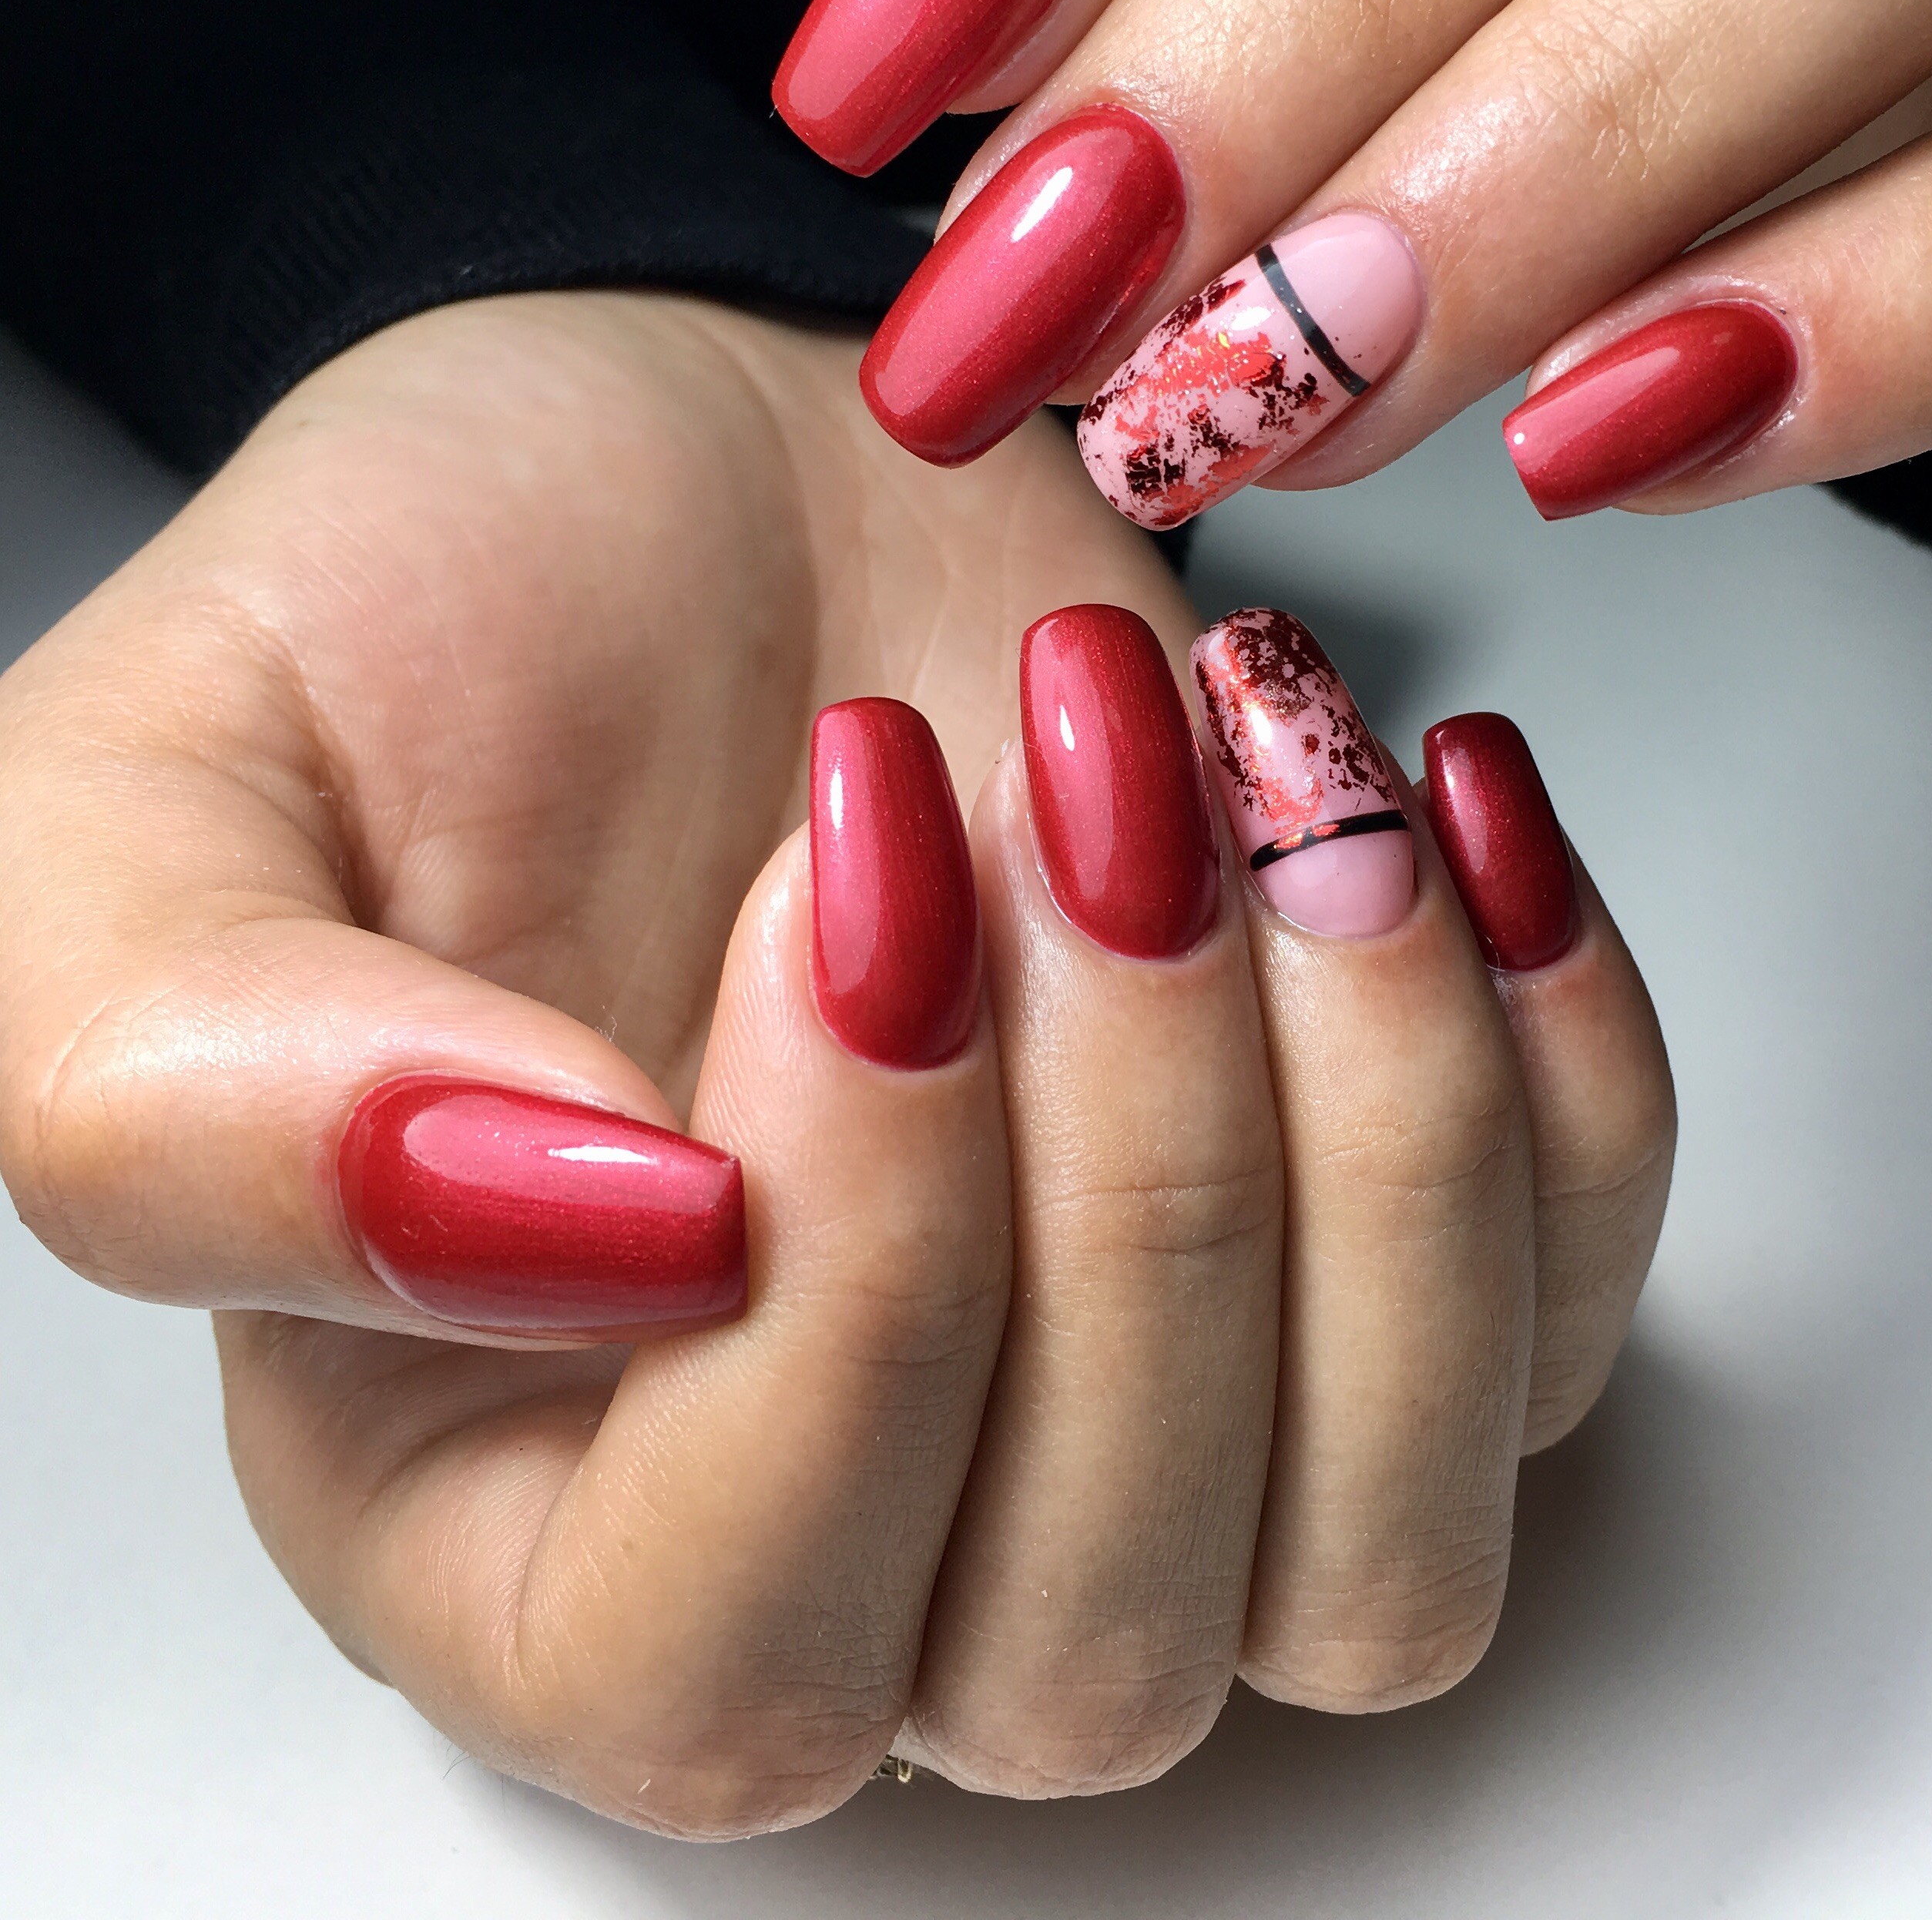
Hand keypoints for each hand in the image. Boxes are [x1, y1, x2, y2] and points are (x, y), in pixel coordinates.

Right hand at [0, 292, 1674, 1828]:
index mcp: (512, 1528)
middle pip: (1093, 1632)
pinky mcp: (1364, 1277)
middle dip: (1140, 1167)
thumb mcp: (167, 790)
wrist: (737, 485)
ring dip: (1379, 1144)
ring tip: (1274, 784)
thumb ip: (203, 1086)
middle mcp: (855, 1558)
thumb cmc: (463, 622)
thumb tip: (587, 1248)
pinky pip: (1565, 1328)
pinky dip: (1561, 1074)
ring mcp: (1152, 1443)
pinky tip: (1436, 808)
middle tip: (1080, 781)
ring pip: (1380, 1554)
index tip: (855, 880)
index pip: (730, 1645)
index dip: (851, 1281)